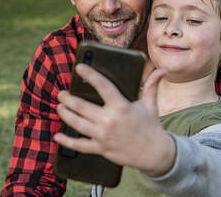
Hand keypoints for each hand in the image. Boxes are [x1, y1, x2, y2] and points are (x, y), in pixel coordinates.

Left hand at [54, 64, 175, 176]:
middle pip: (82, 106)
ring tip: (60, 106)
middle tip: (62, 93)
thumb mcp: (151, 104)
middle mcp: (110, 121)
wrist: (154, 153)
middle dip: (68, 98)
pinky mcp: (101, 149)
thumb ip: (152, 84)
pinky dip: (67, 141)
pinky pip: (79, 145)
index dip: (90, 75)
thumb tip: (162, 69)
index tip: (80, 68)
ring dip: (65, 114)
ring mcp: (103, 136)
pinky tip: (58, 135)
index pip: (103, 87)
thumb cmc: (151, 125)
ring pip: (77, 123)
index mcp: (121, 107)